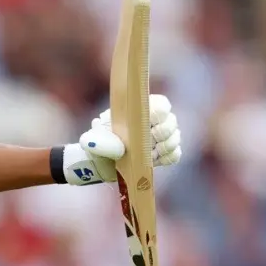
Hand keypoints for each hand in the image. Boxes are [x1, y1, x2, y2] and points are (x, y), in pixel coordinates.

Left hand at [61, 94, 182, 185]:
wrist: (100, 162)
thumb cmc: (98, 144)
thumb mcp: (95, 141)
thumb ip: (99, 141)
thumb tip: (89, 142)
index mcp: (139, 110)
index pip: (161, 104)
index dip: (161, 113)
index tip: (151, 125)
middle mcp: (153, 121)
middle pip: (172, 121)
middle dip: (164, 133)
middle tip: (151, 142)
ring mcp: (161, 137)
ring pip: (175, 138)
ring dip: (165, 147)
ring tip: (149, 154)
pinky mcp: (163, 153)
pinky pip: (175, 154)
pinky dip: (167, 158)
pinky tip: (153, 160)